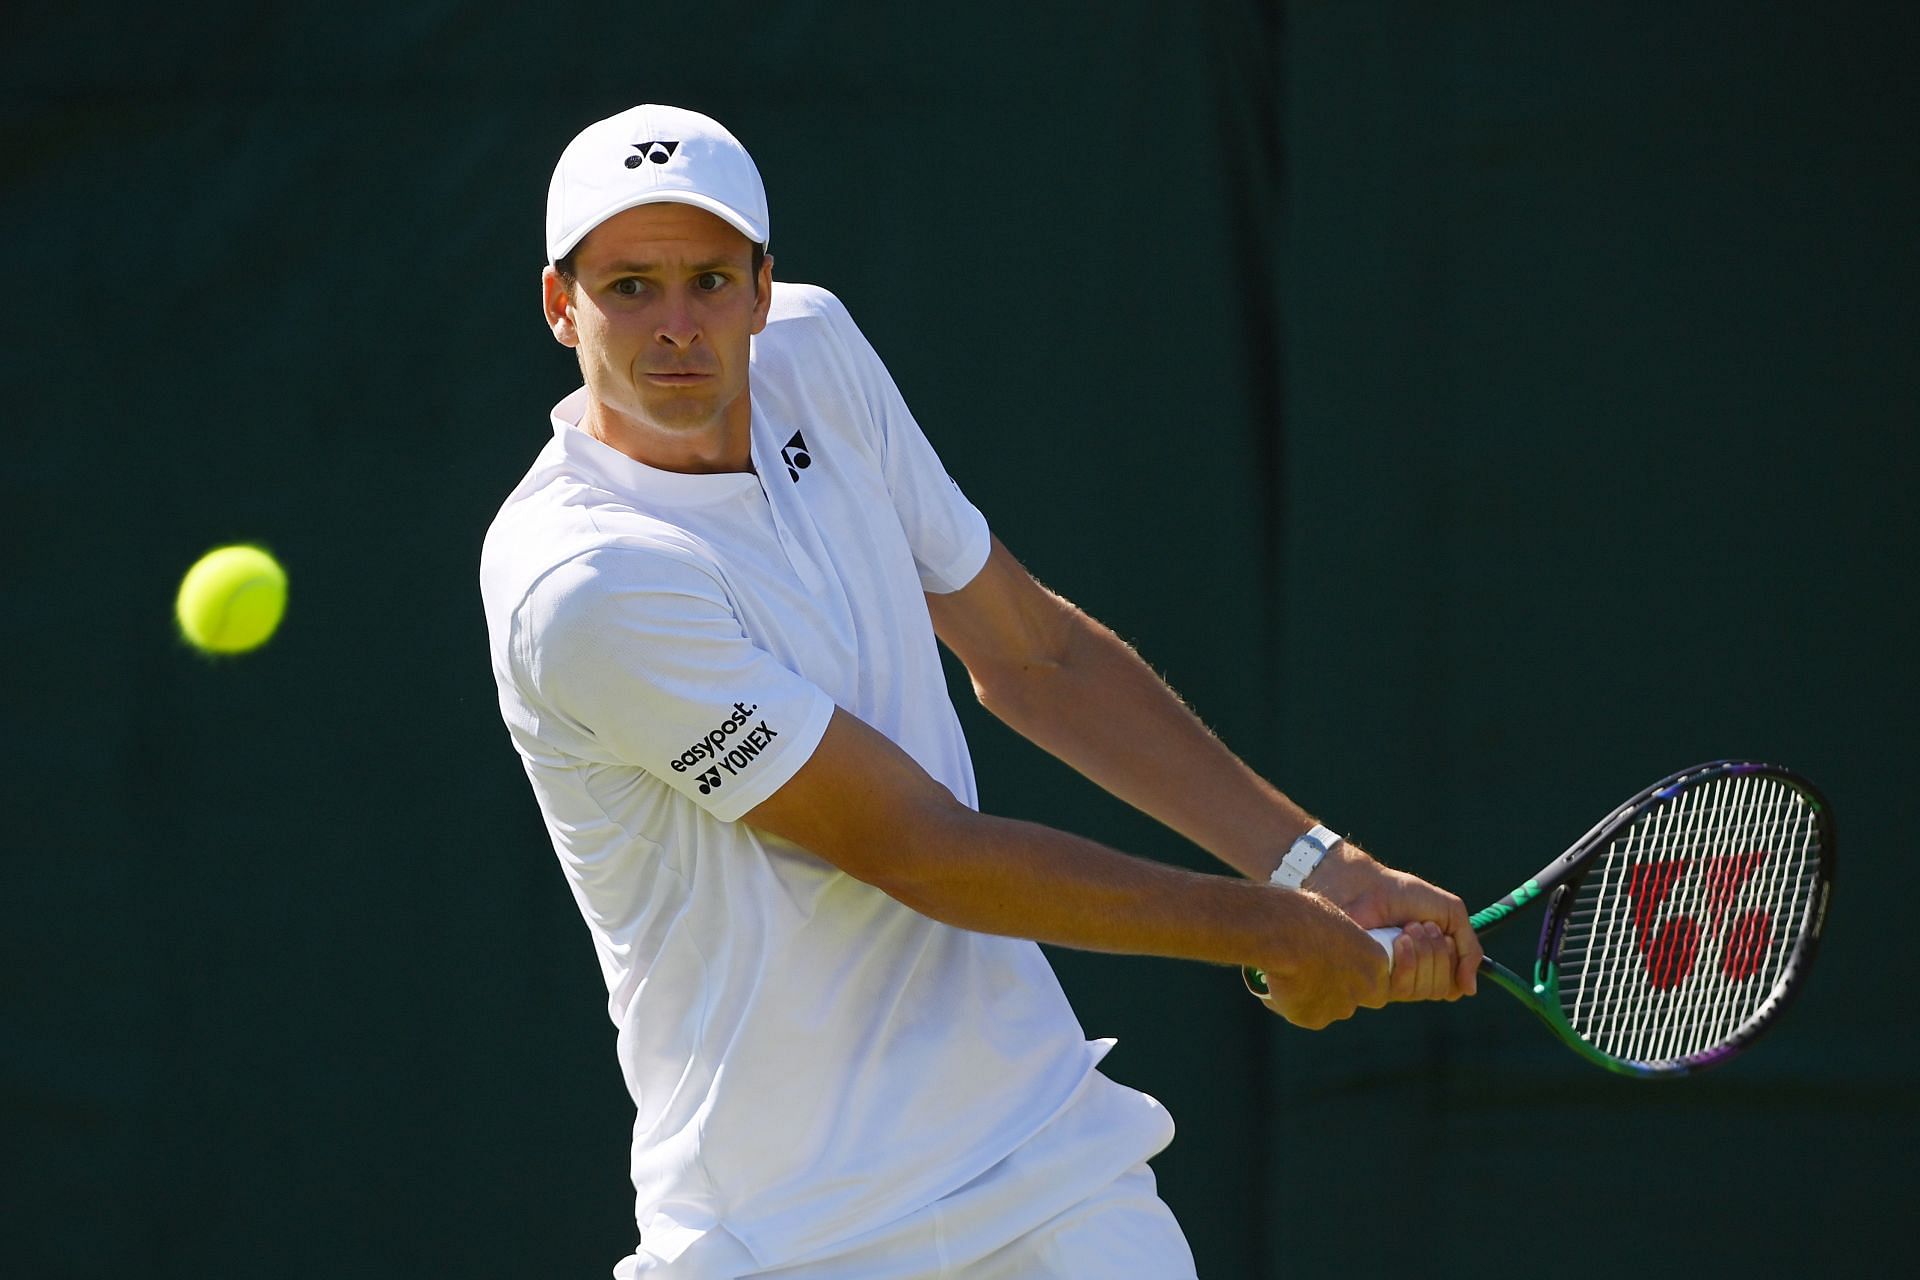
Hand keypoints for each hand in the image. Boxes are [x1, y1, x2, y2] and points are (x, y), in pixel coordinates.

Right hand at [1252, 891, 1394, 1029]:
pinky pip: (1301, 1013)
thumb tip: (1327, 944)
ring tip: (1287, 973)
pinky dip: (1289, 1002)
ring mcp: (1339, 1008)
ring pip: (1326, 1008)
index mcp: (1376, 962)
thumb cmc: (1306, 916)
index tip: (1334, 963)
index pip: (1375, 980)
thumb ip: (1339, 940)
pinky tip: (1276, 984)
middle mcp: (1364, 990)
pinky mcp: (1313, 1019)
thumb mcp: (1333, 920)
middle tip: (1309, 970)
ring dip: (1311, 997)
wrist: (1285, 934)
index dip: (1354, 974)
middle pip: (1351, 998)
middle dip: (1333, 990)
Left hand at [1303, 839, 1481, 998]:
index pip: (1453, 987)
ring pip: (1425, 990)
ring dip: (1425, 952)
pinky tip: (1399, 940)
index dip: (1454, 963)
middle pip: (1441, 990)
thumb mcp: (1450, 914)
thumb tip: (1470, 989)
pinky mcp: (1372, 983)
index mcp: (1428, 965)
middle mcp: (1409, 977)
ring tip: (1409, 928)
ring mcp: (1389, 982)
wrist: (1367, 886)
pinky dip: (1409, 959)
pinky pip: (1403, 989)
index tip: (1446, 937)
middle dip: (1439, 953)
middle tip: (1423, 926)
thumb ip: (1469, 950)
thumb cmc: (1402, 896)